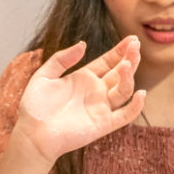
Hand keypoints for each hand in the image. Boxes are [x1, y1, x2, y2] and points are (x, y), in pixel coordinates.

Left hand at [15, 39, 145, 159]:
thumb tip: (83, 44)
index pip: (108, 61)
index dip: (120, 50)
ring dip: (129, 77)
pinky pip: (125, 115)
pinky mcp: (103, 124)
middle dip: (129, 58)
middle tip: (136, 45)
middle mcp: (97, 91)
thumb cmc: (35, 107)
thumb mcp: (44, 76)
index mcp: (84, 78)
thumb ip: (62, 59)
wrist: (32, 134)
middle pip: (120, 72)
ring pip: (124, 90)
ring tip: (127, 64)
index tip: (132, 39)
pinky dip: (135, 106)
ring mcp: (101, 108)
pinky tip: (141, 93)